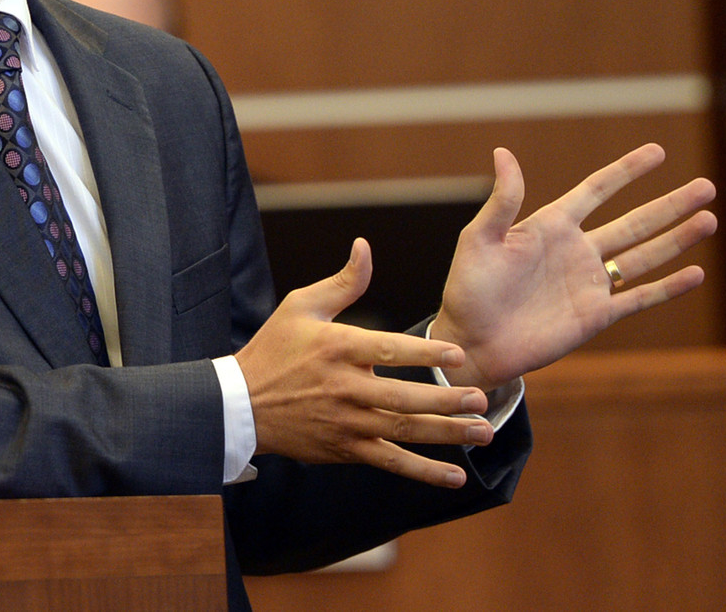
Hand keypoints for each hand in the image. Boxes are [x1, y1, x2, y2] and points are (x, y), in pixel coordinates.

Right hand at [235, 238, 494, 487]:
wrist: (242, 404)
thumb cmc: (275, 348)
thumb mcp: (302, 306)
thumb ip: (342, 282)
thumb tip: (365, 247)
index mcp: (337, 347)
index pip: (389, 350)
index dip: (424, 352)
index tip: (456, 353)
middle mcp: (345, 387)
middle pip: (402, 397)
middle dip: (446, 400)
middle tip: (481, 397)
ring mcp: (346, 422)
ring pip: (403, 431)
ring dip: (446, 434)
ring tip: (483, 432)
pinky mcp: (346, 449)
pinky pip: (390, 462)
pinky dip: (423, 472)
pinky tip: (454, 476)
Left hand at [430, 143, 716, 391]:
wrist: (472, 342)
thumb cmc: (469, 288)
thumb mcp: (480, 238)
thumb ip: (502, 200)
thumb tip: (503, 151)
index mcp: (550, 225)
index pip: (597, 190)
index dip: (627, 171)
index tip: (658, 151)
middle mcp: (576, 250)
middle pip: (634, 221)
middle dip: (670, 204)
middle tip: (707, 186)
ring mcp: (589, 283)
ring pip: (644, 255)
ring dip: (676, 239)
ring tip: (709, 219)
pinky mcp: (596, 315)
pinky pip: (639, 297)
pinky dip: (668, 286)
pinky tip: (695, 272)